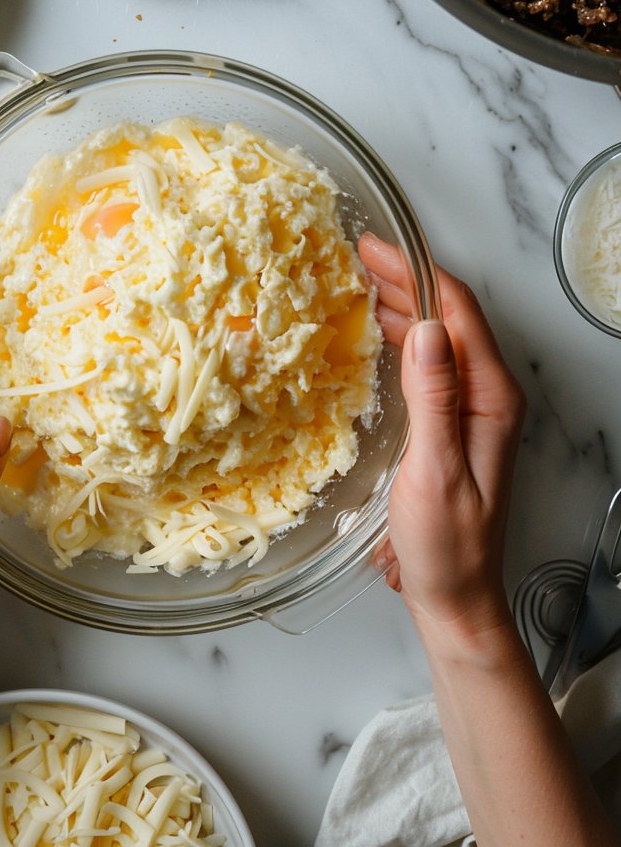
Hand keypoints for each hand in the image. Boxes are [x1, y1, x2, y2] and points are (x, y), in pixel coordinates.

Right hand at [359, 233, 525, 643]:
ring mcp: (471, 409)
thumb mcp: (434, 471)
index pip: (458, 314)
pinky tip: (375, 334)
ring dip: (402, 304)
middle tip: (356, 255)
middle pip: (450, 318)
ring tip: (359, 282)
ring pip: (439, 337)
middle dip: (406, 279)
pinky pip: (429, 363)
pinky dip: (401, 337)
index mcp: (490, 399)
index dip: (416, 273)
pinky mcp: (452, 423)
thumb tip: (427, 329)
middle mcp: (487, 396)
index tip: (374, 249)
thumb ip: (432, 398)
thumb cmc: (446, 546)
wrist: (456, 597)